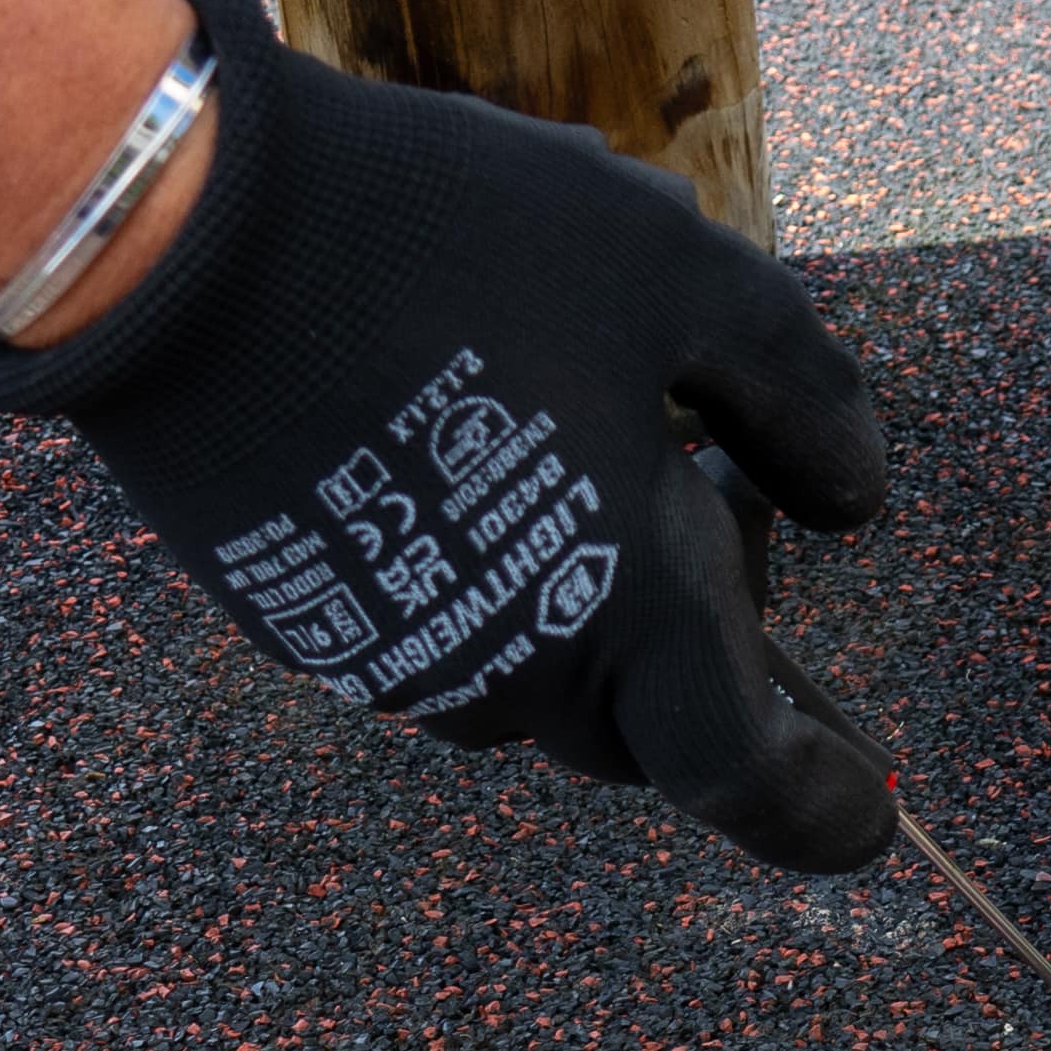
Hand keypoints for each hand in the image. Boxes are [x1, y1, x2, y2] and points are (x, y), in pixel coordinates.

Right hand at [0, 0, 894, 869]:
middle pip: (643, 725)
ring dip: (585, 597)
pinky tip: (464, 418)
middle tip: (712, 483)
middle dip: (701, 647)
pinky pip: (438, 627)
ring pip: (537, 675)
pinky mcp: (306, 620)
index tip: (872, 814)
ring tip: (576, 423)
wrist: (178, 237)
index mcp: (628, 612)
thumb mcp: (680, 271)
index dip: (820, 811)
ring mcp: (395, 660)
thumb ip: (797, 396)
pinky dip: (485, 561)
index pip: (747, 780)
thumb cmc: (453, 244)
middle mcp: (510, 676)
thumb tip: (854, 503)